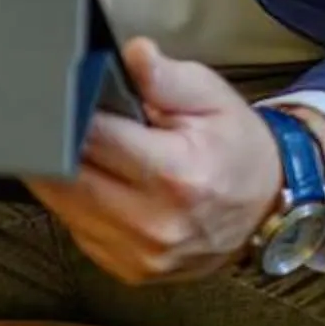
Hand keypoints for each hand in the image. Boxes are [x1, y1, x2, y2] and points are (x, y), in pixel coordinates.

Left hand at [26, 39, 286, 283]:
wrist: (266, 207)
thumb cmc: (235, 148)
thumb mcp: (211, 97)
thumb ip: (165, 78)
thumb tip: (133, 55)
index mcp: (176, 175)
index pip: (93, 139)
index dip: (70, 112)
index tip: (63, 96)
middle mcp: (155, 224)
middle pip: (67, 177)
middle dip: (58, 144)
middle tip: (62, 120)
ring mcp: (141, 255)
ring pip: (64, 207)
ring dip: (62, 176)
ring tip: (85, 150)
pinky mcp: (129, 271)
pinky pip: (77, 231)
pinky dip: (77, 205)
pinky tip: (97, 184)